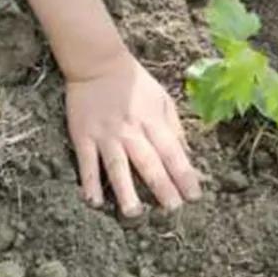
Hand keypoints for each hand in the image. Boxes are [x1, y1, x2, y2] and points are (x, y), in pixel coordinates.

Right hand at [66, 49, 200, 215]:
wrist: (97, 62)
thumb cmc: (134, 82)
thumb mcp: (161, 98)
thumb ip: (173, 127)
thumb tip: (186, 155)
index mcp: (151, 120)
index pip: (172, 152)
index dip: (184, 174)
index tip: (194, 196)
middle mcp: (130, 129)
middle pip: (148, 162)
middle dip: (162, 187)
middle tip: (172, 210)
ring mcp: (105, 134)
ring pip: (117, 166)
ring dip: (126, 190)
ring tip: (134, 213)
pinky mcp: (83, 136)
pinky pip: (87, 162)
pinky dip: (89, 182)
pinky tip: (93, 201)